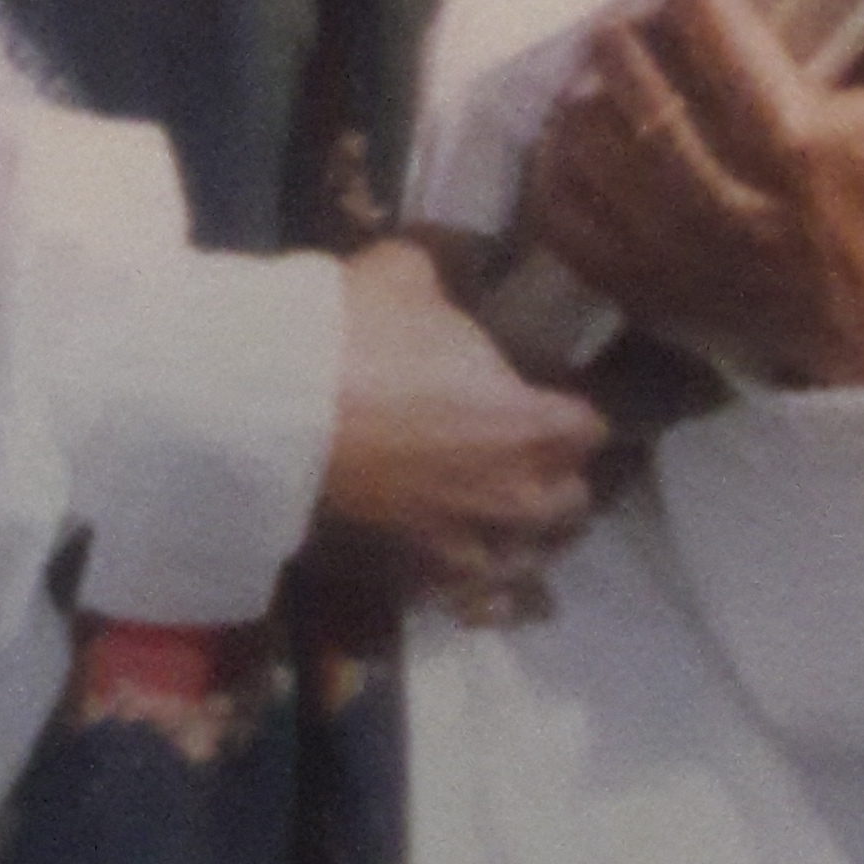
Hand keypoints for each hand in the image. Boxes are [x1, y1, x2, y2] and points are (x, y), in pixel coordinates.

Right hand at [318, 238, 605, 620]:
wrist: (274, 411)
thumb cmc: (357, 336)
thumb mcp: (409, 274)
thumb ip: (445, 278)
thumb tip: (448, 267)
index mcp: (528, 423)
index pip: (589, 428)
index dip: (571, 412)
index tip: (551, 399)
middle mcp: (511, 493)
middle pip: (569, 501)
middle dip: (556, 477)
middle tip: (529, 453)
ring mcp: (462, 540)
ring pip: (524, 558)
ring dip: (522, 537)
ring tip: (504, 517)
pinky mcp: (411, 571)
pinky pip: (466, 596)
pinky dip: (475, 587)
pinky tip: (467, 571)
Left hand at [526, 0, 863, 388]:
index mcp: (800, 138)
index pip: (705, 22)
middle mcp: (731, 196)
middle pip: (633, 78)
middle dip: (632, 30)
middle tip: (649, 21)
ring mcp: (679, 250)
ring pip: (590, 140)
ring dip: (589, 91)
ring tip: (616, 71)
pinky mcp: (645, 289)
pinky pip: (567, 215)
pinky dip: (560, 167)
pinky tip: (582, 134)